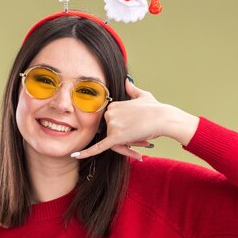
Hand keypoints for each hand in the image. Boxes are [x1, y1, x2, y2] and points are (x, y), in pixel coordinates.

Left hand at [71, 79, 199, 160]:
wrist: (162, 118)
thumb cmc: (155, 108)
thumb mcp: (143, 95)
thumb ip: (132, 90)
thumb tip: (127, 81)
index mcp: (112, 106)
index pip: (112, 124)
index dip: (125, 130)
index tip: (137, 131)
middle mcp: (109, 114)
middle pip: (112, 134)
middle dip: (126, 140)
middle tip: (142, 138)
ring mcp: (112, 125)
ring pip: (115, 144)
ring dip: (128, 147)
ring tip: (141, 142)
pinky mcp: (115, 137)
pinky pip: (98, 147)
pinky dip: (86, 152)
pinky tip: (75, 156)